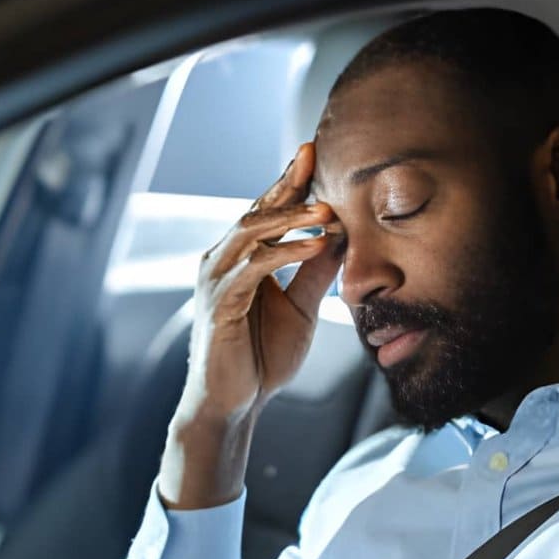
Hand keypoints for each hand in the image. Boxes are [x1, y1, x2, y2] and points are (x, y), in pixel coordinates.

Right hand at [159, 143, 341, 507]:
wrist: (234, 405)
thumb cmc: (261, 358)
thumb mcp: (300, 309)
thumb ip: (315, 273)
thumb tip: (341, 237)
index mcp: (239, 259)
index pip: (265, 211)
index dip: (288, 183)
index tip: (313, 153)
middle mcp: (221, 261)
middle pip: (254, 210)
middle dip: (285, 183)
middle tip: (313, 156)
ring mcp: (216, 280)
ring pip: (251, 232)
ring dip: (290, 217)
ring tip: (327, 208)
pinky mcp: (219, 303)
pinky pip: (253, 267)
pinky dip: (285, 252)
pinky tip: (314, 245)